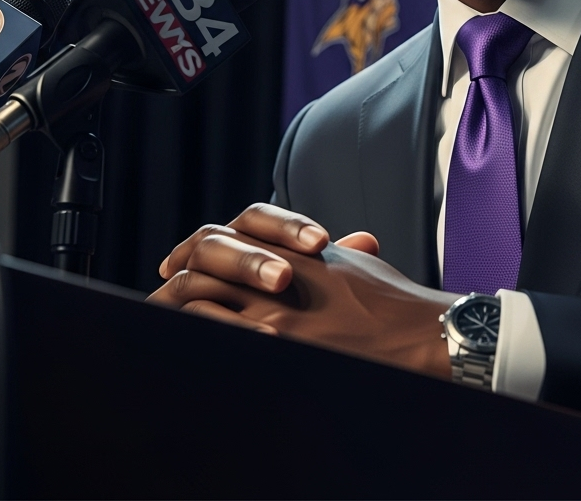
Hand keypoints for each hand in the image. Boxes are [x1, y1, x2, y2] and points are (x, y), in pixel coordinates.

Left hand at [149, 204, 456, 378]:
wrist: (421, 333)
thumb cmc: (396, 304)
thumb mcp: (356, 266)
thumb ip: (331, 256)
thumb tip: (335, 249)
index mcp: (294, 250)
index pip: (228, 235)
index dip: (193, 249)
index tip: (178, 264)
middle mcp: (280, 274)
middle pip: (205, 262)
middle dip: (175, 280)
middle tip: (159, 295)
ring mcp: (276, 312)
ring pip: (201, 299)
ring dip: (176, 309)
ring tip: (160, 321)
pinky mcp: (280, 345)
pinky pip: (218, 335)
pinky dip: (195, 336)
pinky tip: (186, 343)